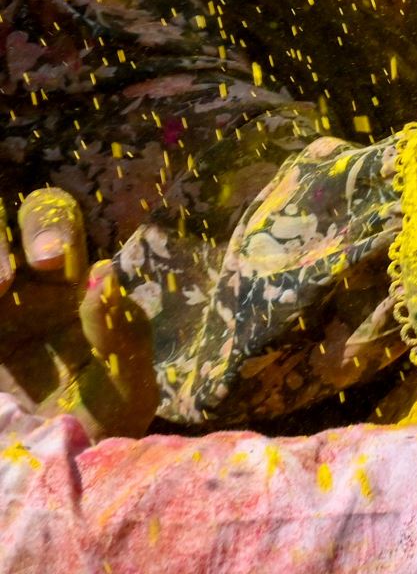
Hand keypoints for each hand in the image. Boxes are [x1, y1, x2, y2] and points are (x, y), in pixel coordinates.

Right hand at [0, 188, 156, 440]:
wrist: (68, 467)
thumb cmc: (107, 417)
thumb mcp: (127, 381)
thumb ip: (120, 331)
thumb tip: (102, 273)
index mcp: (72, 284)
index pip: (58, 226)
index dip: (51, 225)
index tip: (54, 260)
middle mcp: (26, 286)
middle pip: (16, 222)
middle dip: (25, 227)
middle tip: (29, 267)